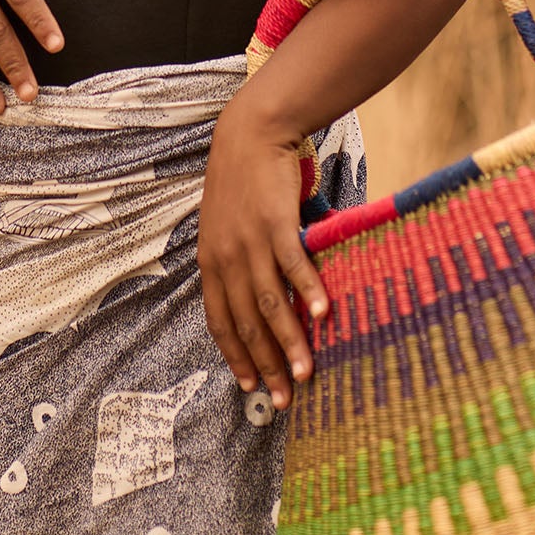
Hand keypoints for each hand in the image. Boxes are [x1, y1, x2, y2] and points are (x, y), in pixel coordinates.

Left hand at [197, 95, 327, 408]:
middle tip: (284, 399)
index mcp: (211, 262)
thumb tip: (264, 299)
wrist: (249, 135)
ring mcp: (250, 241)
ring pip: (270, 303)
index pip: (219, 321)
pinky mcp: (276, 223)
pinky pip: (293, 264)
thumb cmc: (241, 183)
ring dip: (289, 342)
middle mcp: (226, 258)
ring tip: (306, 373)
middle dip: (266, 364)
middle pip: (246, 322)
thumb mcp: (226, 227)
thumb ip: (239, 263)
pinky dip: (308, 291)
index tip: (251, 386)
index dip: (236, 356)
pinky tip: (323, 315)